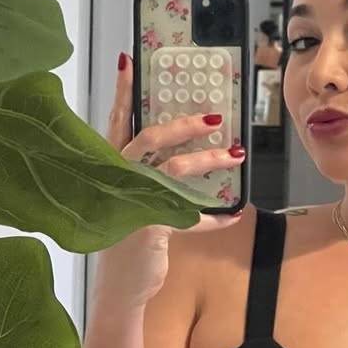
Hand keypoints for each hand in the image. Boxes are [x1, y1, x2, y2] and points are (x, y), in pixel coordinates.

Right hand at [95, 50, 244, 307]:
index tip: (129, 60)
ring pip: (174, 170)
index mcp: (110, 166)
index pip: (116, 123)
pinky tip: (233, 215)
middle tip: (216, 117)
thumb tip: (181, 152)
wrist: (122, 287)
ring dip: (210, 160)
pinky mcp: (149, 227)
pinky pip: (190, 215)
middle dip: (184, 126)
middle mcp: (117, 179)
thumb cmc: (128, 238)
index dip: (123, 93)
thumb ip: (148, 175)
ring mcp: (131, 202)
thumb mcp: (133, 200)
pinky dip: (214, 216)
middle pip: (150, 140)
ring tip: (237, 155)